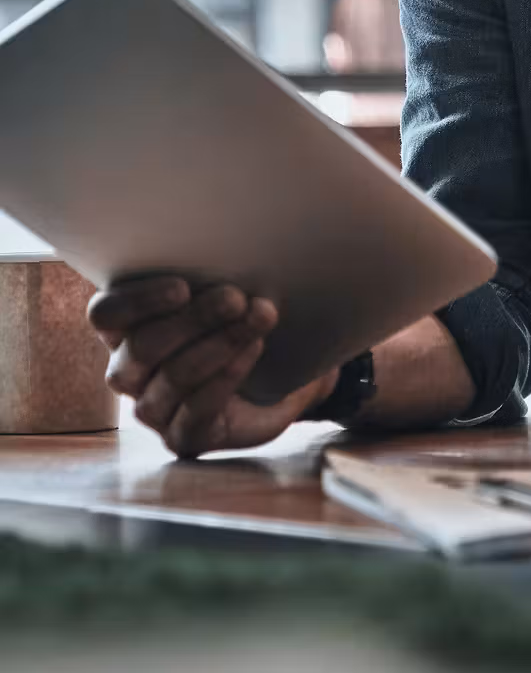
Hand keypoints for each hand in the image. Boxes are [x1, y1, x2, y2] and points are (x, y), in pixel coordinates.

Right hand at [88, 276, 336, 458]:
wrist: (283, 375)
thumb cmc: (245, 320)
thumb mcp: (229, 290)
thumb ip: (216, 270)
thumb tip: (238, 235)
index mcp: (127, 328)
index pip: (105, 314)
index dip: (136, 301)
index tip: (183, 287)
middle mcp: (130, 371)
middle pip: (142, 346)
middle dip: (194, 318)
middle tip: (237, 297)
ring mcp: (154, 408)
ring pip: (173, 376)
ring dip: (220, 343)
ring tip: (260, 316)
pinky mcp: (182, 437)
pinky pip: (196, 409)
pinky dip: (228, 375)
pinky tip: (254, 350)